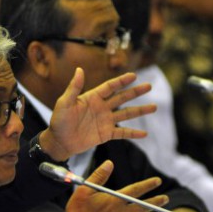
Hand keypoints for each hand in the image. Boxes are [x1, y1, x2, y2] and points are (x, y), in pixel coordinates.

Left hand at [39, 68, 155, 160]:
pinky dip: (133, 133)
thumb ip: (73, 88)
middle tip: (149, 86)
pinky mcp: (105, 134)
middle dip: (136, 92)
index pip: (110, 87)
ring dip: (140, 111)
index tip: (134, 76)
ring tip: (154, 107)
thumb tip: (79, 69)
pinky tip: (144, 134)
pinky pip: (122, 133)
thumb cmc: (59, 121)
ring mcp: (105, 121)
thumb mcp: (64, 103)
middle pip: (122, 98)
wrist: (58, 141)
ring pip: (126, 114)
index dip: (122, 81)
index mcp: (92, 97)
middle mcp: (102, 107)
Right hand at [64, 160, 167, 211]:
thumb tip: (109, 163)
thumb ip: (99, 176)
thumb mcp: (85, 189)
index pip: (135, 190)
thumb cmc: (78, 211)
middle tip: (166, 200)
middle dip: (155, 203)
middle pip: (142, 207)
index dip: (147, 185)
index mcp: (115, 201)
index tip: (158, 181)